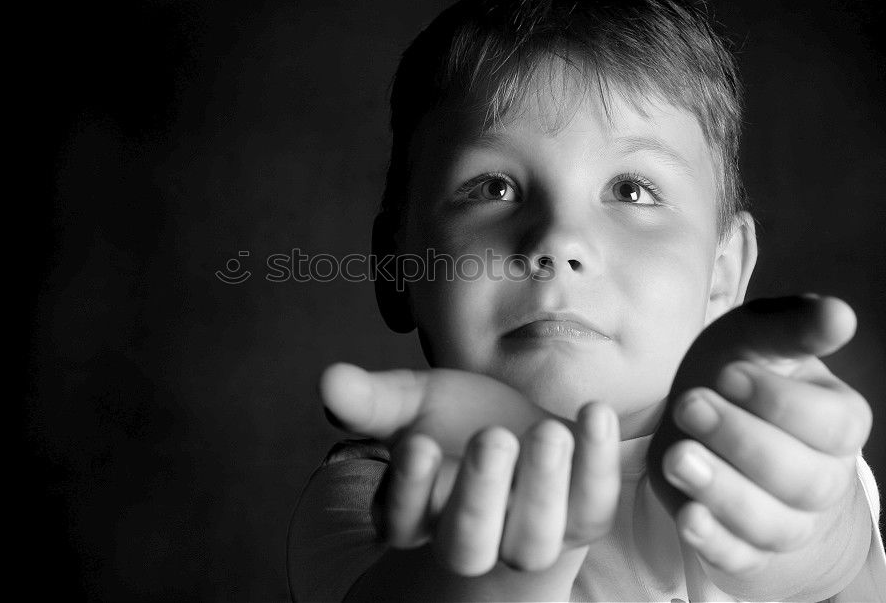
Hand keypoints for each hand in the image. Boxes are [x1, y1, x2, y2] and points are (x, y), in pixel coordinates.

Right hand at [321, 364, 620, 580]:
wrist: (521, 428)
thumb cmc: (456, 419)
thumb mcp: (411, 402)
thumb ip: (372, 399)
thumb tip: (327, 380)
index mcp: (416, 514)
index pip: (401, 520)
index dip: (409, 487)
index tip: (419, 442)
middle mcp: (471, 537)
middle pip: (469, 544)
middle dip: (480, 496)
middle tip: (491, 438)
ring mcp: (532, 534)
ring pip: (532, 540)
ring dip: (543, 489)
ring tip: (548, 433)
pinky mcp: (583, 516)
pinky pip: (593, 505)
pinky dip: (598, 464)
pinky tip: (593, 413)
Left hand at [647, 295, 872, 599]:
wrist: (701, 419)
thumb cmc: (734, 370)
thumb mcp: (754, 338)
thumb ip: (790, 328)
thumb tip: (837, 314)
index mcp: (837, 420)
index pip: (830, 425)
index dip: (778, 402)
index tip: (727, 374)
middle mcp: (822, 477)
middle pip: (804, 481)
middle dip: (742, 442)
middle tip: (689, 405)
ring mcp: (786, 519)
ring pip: (772, 525)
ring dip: (723, 492)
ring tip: (678, 456)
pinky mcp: (742, 547)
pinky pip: (740, 558)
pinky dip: (715, 542)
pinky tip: (688, 517)